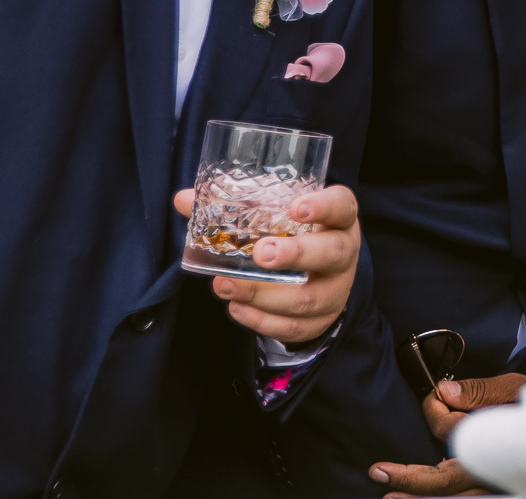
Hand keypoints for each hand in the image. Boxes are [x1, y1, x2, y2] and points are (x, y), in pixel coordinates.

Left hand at [171, 183, 360, 344]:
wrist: (320, 279)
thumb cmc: (294, 236)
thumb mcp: (276, 216)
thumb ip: (234, 206)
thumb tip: (182, 199)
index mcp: (337, 219)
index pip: (342, 206)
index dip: (324, 206)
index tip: (296, 207)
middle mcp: (343, 254)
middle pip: (331, 253)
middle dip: (295, 254)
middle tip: (261, 253)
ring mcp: (333, 291)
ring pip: (306, 298)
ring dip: (262, 293)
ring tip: (225, 285)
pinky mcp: (318, 322)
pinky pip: (291, 327)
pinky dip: (260, 320)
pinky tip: (236, 307)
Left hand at [370, 373, 525, 493]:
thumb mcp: (517, 388)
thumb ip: (482, 391)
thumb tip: (446, 391)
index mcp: (501, 443)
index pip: (458, 437)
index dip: (439, 417)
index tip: (435, 395)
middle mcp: (496, 472)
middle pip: (447, 483)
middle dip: (411, 478)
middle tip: (379, 471)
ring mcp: (494, 485)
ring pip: (455, 498)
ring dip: (421, 498)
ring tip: (391, 495)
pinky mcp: (492, 490)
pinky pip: (464, 498)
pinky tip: (417, 498)